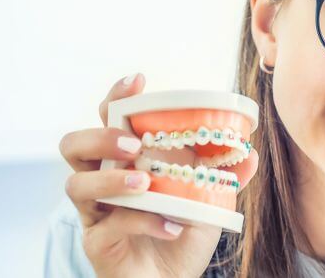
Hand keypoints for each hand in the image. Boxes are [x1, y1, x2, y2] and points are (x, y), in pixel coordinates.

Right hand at [59, 74, 258, 277]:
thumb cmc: (182, 232)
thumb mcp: (208, 200)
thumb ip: (225, 175)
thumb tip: (250, 152)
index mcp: (127, 161)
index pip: (108, 119)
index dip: (116, 97)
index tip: (139, 81)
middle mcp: (103, 181)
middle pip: (74, 145)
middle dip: (100, 137)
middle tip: (134, 145)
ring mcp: (96, 213)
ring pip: (77, 184)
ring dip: (112, 180)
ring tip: (145, 184)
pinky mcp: (98, 243)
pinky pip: (108, 226)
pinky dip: (142, 222)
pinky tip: (171, 227)